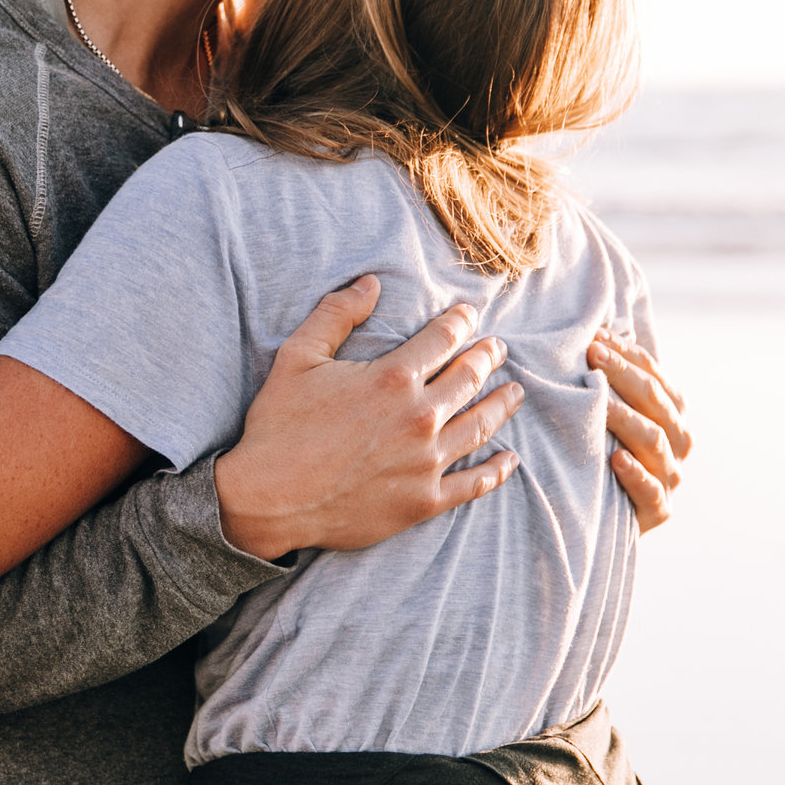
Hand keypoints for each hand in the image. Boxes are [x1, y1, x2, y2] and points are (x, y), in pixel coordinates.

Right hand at [215, 276, 524, 560]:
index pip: (442, 339)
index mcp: (392, 378)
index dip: (460, 322)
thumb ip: (335, 314)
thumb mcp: (298, 358)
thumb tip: (370, 283)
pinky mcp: (423, 501)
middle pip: (468, 378)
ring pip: (480, 426)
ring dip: (501, 405)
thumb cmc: (279, 426)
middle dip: (487, 358)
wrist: (268, 499)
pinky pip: (472, 484)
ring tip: (515, 392)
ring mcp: (425, 462)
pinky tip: (508, 459)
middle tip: (498, 348)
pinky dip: (495, 471)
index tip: (470, 315)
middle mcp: (419, 418)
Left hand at [591, 327, 690, 532]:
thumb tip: (590, 336)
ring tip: (600, 403)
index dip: (627, 354)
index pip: (654, 375)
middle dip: (623, 375)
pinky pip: (651, 491)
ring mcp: (671, 476)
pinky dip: (635, 474)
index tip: (594, 337)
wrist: (605, 519)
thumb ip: (610, 385)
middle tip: (592, 355)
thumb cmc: (603, 455)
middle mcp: (678, 441)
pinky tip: (616, 459)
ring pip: (653, 441)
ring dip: (626, 418)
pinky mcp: (659, 510)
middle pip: (655, 402)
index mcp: (672, 413)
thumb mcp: (611, 419)